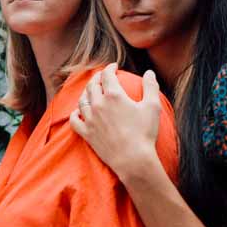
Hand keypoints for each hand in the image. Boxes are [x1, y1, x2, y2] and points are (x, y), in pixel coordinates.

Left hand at [70, 64, 161, 182]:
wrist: (133, 159)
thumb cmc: (145, 133)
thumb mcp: (152, 107)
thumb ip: (151, 86)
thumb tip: (149, 72)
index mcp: (114, 95)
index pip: (107, 75)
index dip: (110, 68)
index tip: (114, 67)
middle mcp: (98, 104)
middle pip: (92, 85)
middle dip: (97, 78)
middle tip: (102, 77)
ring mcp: (90, 119)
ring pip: (82, 100)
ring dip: (86, 93)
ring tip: (91, 92)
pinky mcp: (86, 133)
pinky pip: (74, 120)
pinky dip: (75, 113)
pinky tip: (78, 112)